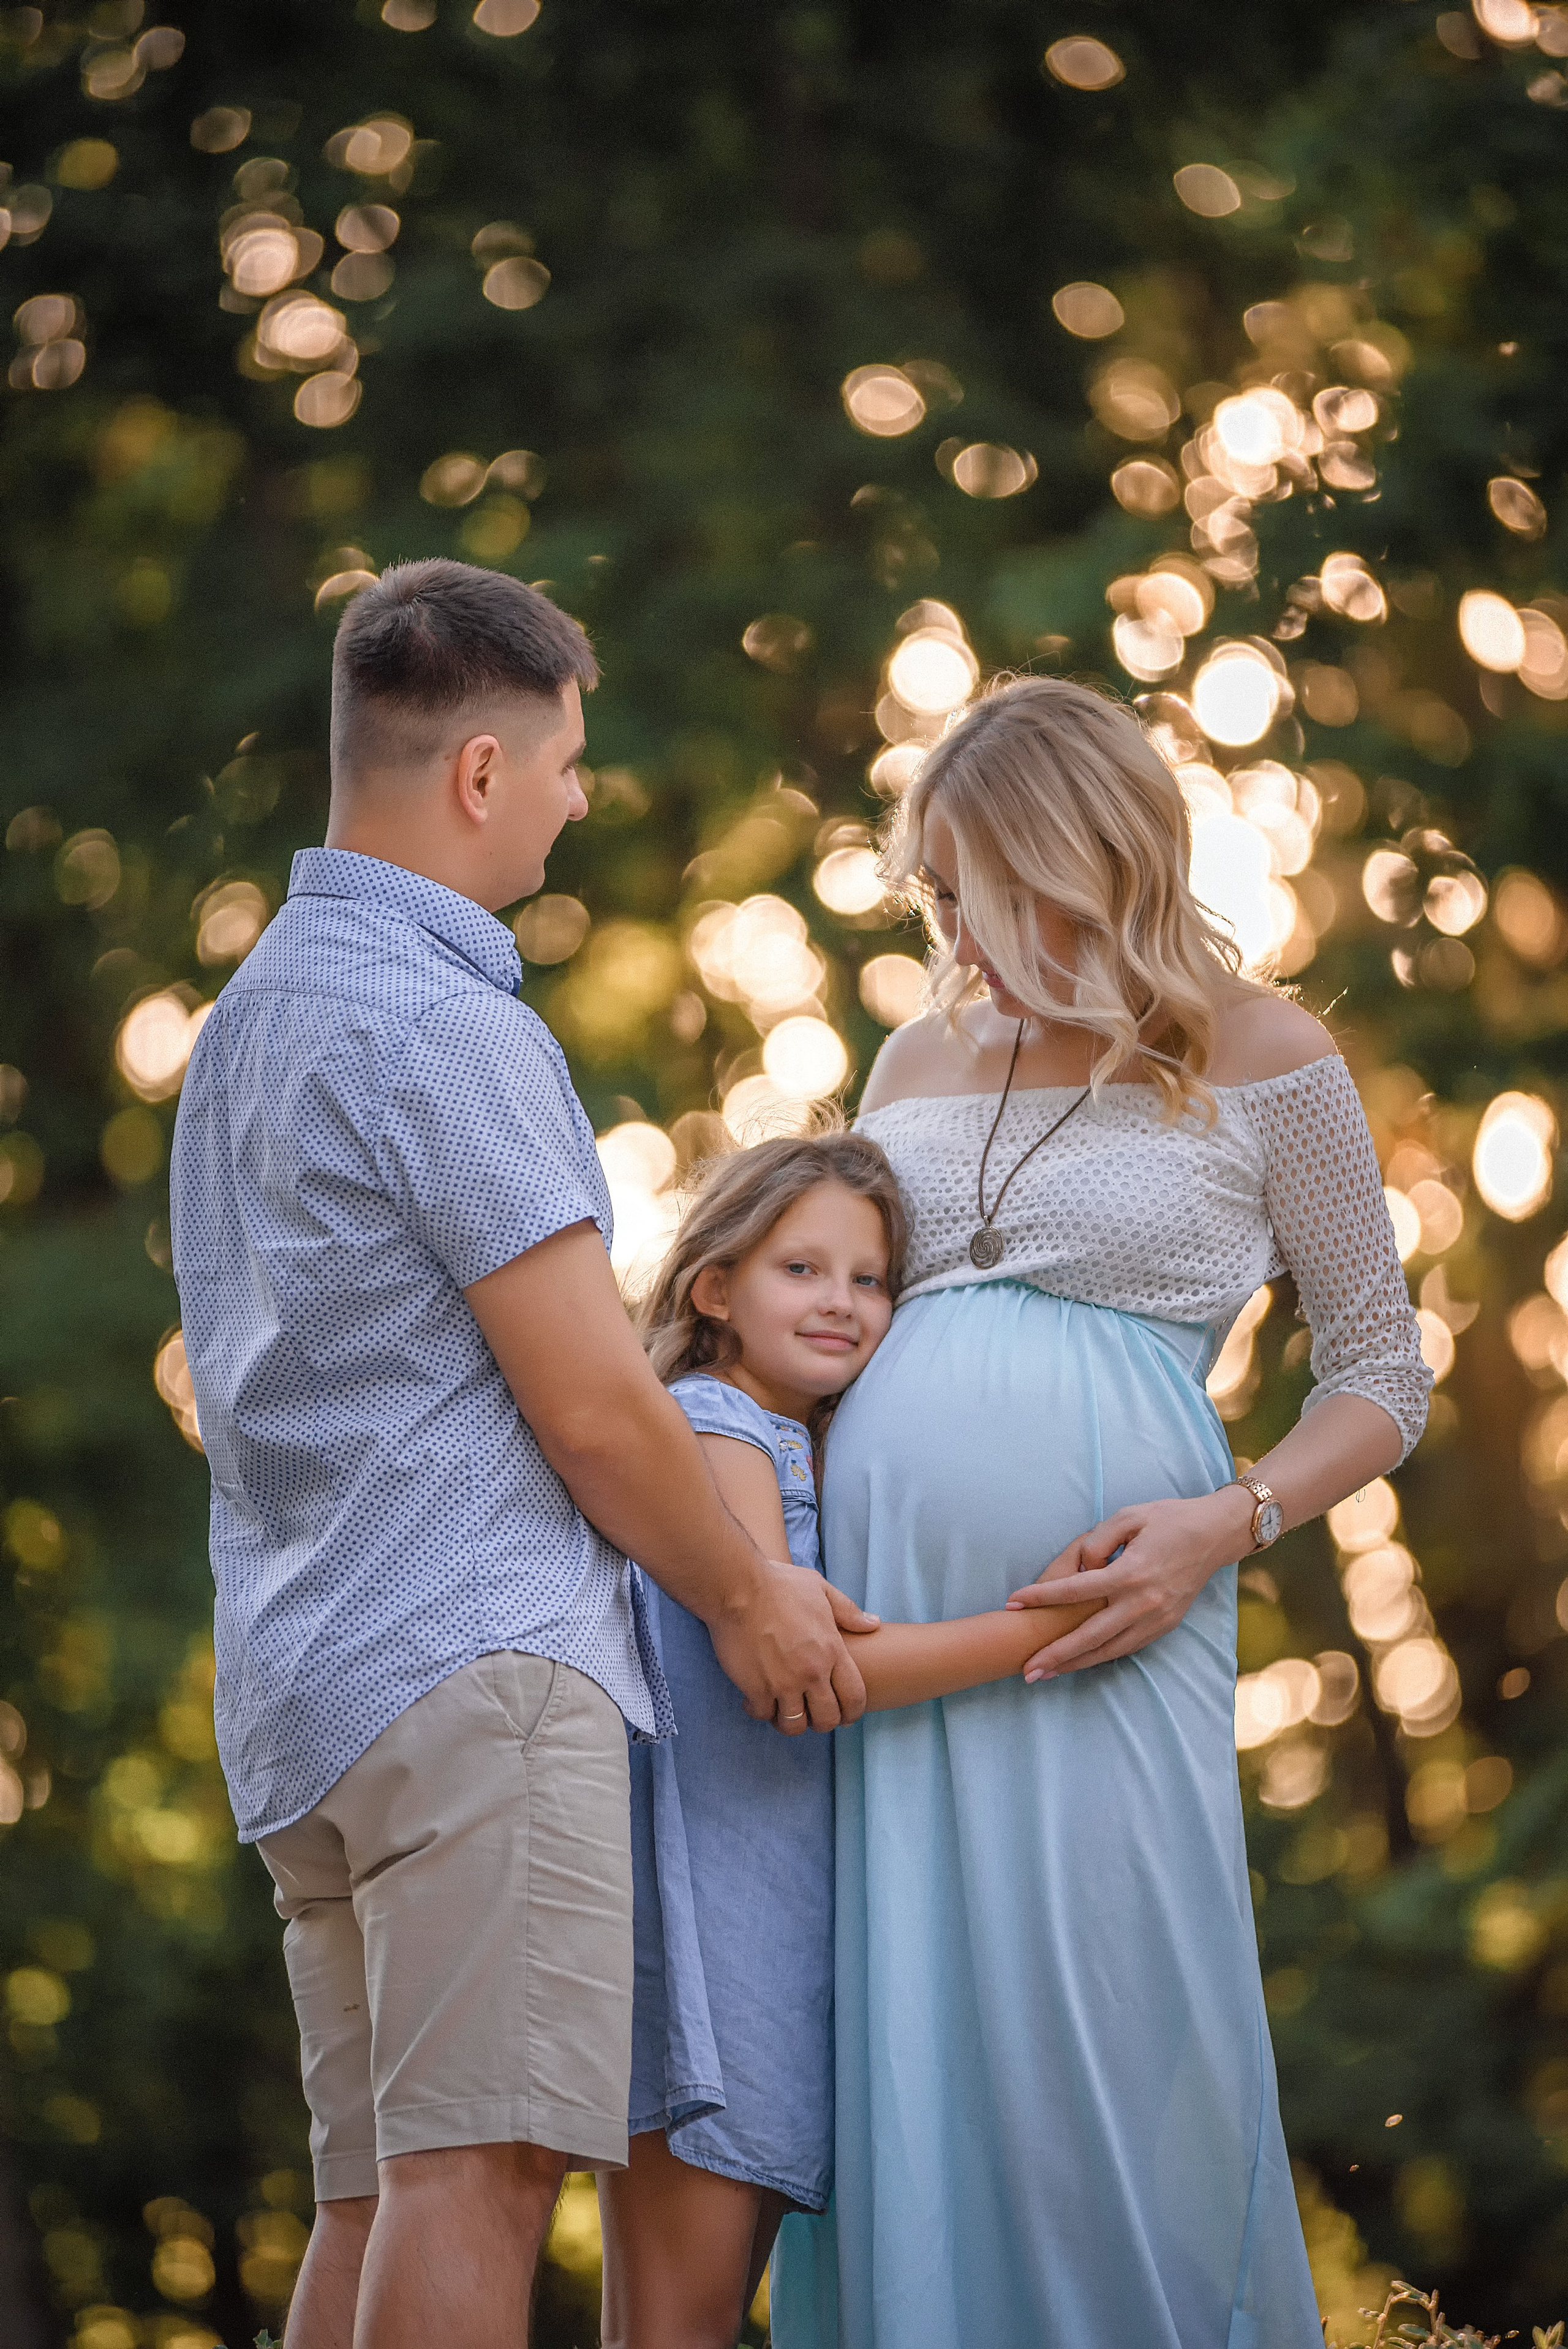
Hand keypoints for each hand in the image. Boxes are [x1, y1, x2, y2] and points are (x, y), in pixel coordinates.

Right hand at [709, 1563, 878, 1733]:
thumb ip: (848, 1611)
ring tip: (784, 1708)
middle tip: (812, 1713)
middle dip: (823, 1722)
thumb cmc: (780, 1584)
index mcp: (831, 1650)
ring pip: (795, 1725)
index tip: (845, 1715)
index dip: (853, 1713)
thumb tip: (873, 1624)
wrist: (738, 1587)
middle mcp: (811, 1672)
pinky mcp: (756, 1687)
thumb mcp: (821, 1590)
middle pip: (827, 1719)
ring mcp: (783, 1682)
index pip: (854, 1697)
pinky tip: (757, 1698)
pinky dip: (761, 1710)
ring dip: (791, 1721)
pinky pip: (763, 1714)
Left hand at [1005, 1485, 1254, 1677]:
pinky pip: (1128, 1647)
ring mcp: (1156, 1618)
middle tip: (1026, 1669)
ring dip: (1076, 1664)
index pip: (1075, 1590)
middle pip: (1090, 1635)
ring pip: (1109, 1650)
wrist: (1214, 1535)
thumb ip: (1097, 1541)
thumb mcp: (1129, 1517)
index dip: (1041, 1597)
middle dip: (1055, 1654)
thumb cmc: (1168, 1519)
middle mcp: (1143, 1601)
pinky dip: (1102, 1657)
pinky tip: (1081, 1662)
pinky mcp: (1166, 1626)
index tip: (1013, 1601)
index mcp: (1131, 1572)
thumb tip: (1079, 1569)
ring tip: (1046, 1673)